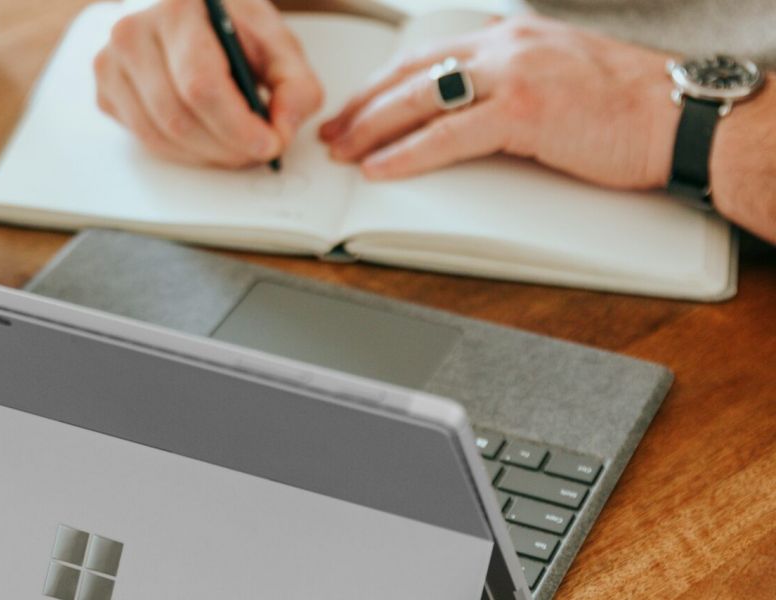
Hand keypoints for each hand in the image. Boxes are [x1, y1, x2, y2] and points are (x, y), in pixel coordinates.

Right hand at [94, 0, 322, 167]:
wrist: (194, 18)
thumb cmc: (234, 30)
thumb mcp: (279, 46)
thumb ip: (296, 87)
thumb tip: (283, 130)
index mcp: (179, 10)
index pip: (201, 85)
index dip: (237, 126)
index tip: (268, 144)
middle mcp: (134, 33)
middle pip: (178, 118)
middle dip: (226, 147)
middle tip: (258, 150)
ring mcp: (111, 64)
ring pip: (159, 136)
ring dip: (206, 154)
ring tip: (236, 145)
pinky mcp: (105, 93)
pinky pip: (146, 141)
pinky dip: (183, 151)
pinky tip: (205, 134)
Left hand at [319, 15, 679, 189]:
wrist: (680, 115)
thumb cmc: (627, 105)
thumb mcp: (557, 76)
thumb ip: (509, 83)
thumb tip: (467, 110)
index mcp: (511, 37)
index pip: (427, 56)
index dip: (384, 84)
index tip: (357, 107)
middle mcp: (505, 46)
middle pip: (411, 74)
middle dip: (365, 106)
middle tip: (332, 132)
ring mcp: (513, 75)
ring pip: (419, 100)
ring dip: (372, 128)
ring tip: (343, 151)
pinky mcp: (522, 111)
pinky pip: (447, 134)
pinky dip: (408, 154)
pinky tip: (380, 168)